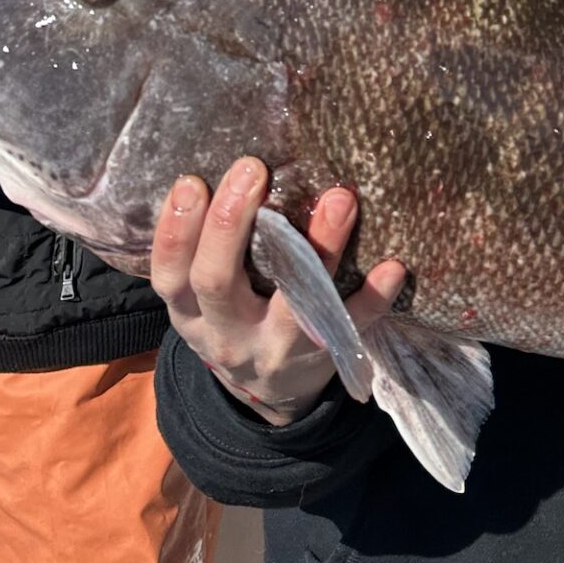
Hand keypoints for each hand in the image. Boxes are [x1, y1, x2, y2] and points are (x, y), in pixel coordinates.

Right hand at [152, 159, 405, 427]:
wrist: (271, 396)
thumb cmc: (235, 319)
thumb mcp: (203, 298)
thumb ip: (206, 248)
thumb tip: (228, 165)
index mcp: (190, 312)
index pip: (170, 273)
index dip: (176, 230)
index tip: (192, 181)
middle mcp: (227, 333)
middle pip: (217, 281)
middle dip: (230, 223)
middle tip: (252, 168)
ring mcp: (276, 350)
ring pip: (293, 303)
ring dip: (317, 248)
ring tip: (340, 198)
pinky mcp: (324, 357)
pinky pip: (351, 327)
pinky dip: (373, 298)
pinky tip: (392, 266)